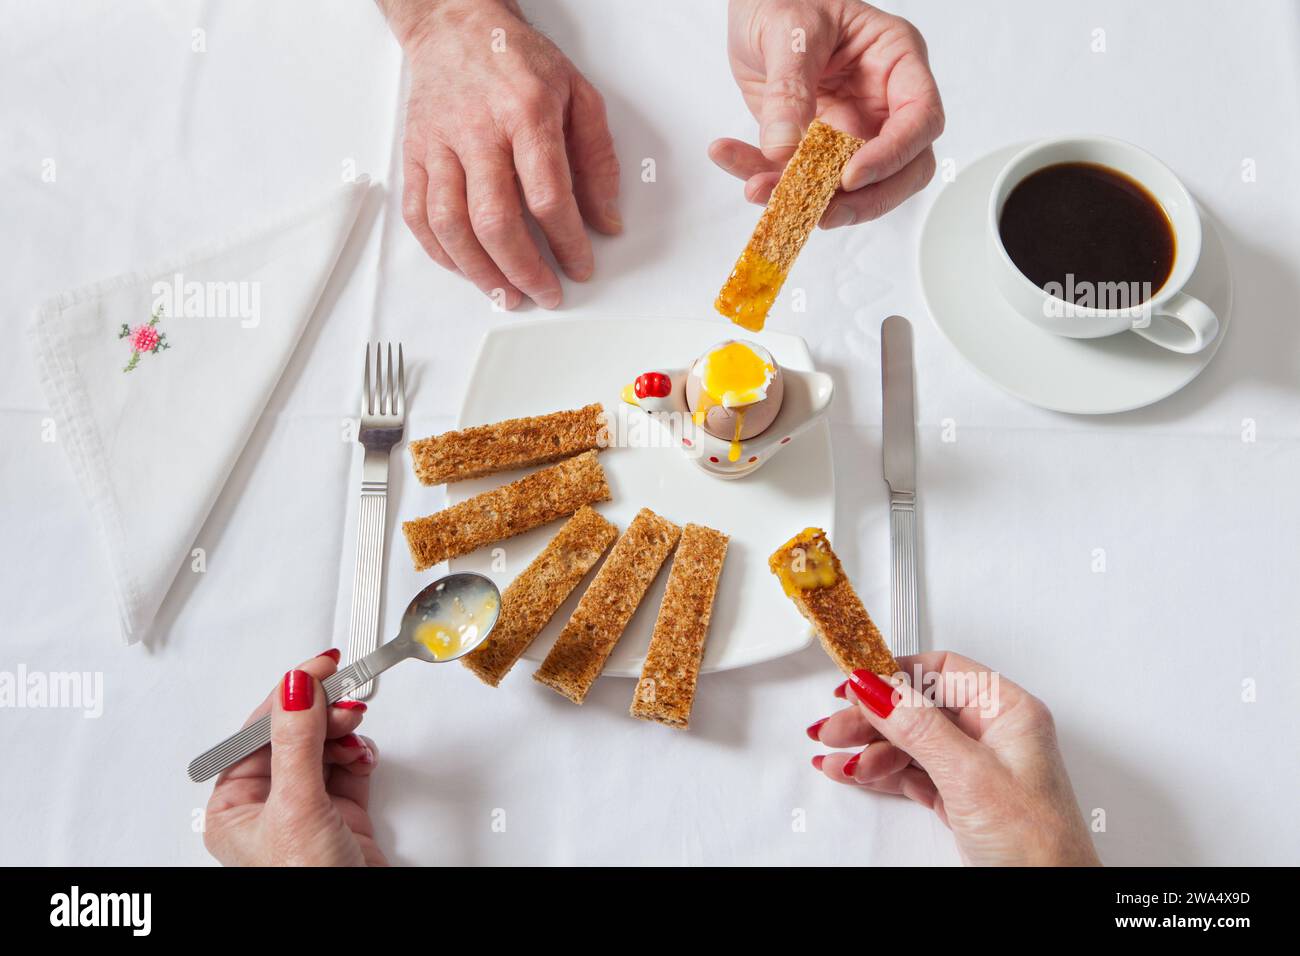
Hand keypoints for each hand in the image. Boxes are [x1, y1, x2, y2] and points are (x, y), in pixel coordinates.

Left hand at [203, 650, 386, 865]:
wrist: (360, 926)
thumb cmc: (309, 886)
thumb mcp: (297, 806)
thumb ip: (296, 741)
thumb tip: (294, 687)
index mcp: (233, 807)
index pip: (256, 732)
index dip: (288, 695)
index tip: (317, 667)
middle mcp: (267, 806)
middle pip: (292, 733)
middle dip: (321, 713)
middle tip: (345, 695)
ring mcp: (306, 808)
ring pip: (323, 744)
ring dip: (343, 733)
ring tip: (354, 733)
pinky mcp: (341, 812)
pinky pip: (348, 763)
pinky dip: (359, 752)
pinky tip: (362, 756)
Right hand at [383, 0, 621, 308]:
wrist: (456, 26)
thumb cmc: (518, 61)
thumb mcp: (579, 95)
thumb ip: (597, 160)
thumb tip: (606, 220)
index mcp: (526, 114)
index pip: (548, 196)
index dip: (567, 242)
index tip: (581, 267)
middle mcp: (478, 131)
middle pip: (495, 220)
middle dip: (524, 270)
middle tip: (545, 294)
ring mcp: (439, 145)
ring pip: (451, 226)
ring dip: (481, 272)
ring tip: (507, 294)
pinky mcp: (414, 154)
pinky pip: (418, 215)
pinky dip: (441, 252)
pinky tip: (467, 268)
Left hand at [711, 0, 943, 227]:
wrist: (756, 3)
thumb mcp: (789, 30)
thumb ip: (789, 88)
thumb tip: (785, 149)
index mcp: (896, 62)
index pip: (919, 119)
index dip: (893, 155)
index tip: (850, 176)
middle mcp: (882, 101)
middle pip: (902, 169)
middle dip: (863, 201)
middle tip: (820, 214)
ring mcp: (852, 128)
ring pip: (850, 187)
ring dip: (807, 200)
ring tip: (758, 190)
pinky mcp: (815, 147)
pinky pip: (798, 178)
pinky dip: (765, 179)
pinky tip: (732, 161)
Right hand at [808, 652, 1100, 865]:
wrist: (1048, 898)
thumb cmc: (1038, 845)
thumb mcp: (970, 774)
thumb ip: (919, 726)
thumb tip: (877, 687)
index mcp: (1008, 711)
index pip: (942, 671)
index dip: (895, 674)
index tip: (856, 682)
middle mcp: (992, 734)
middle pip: (918, 707)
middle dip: (872, 718)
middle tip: (835, 727)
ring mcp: (974, 766)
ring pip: (909, 742)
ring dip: (869, 748)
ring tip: (836, 756)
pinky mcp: (959, 796)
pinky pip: (910, 772)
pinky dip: (879, 772)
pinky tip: (853, 770)